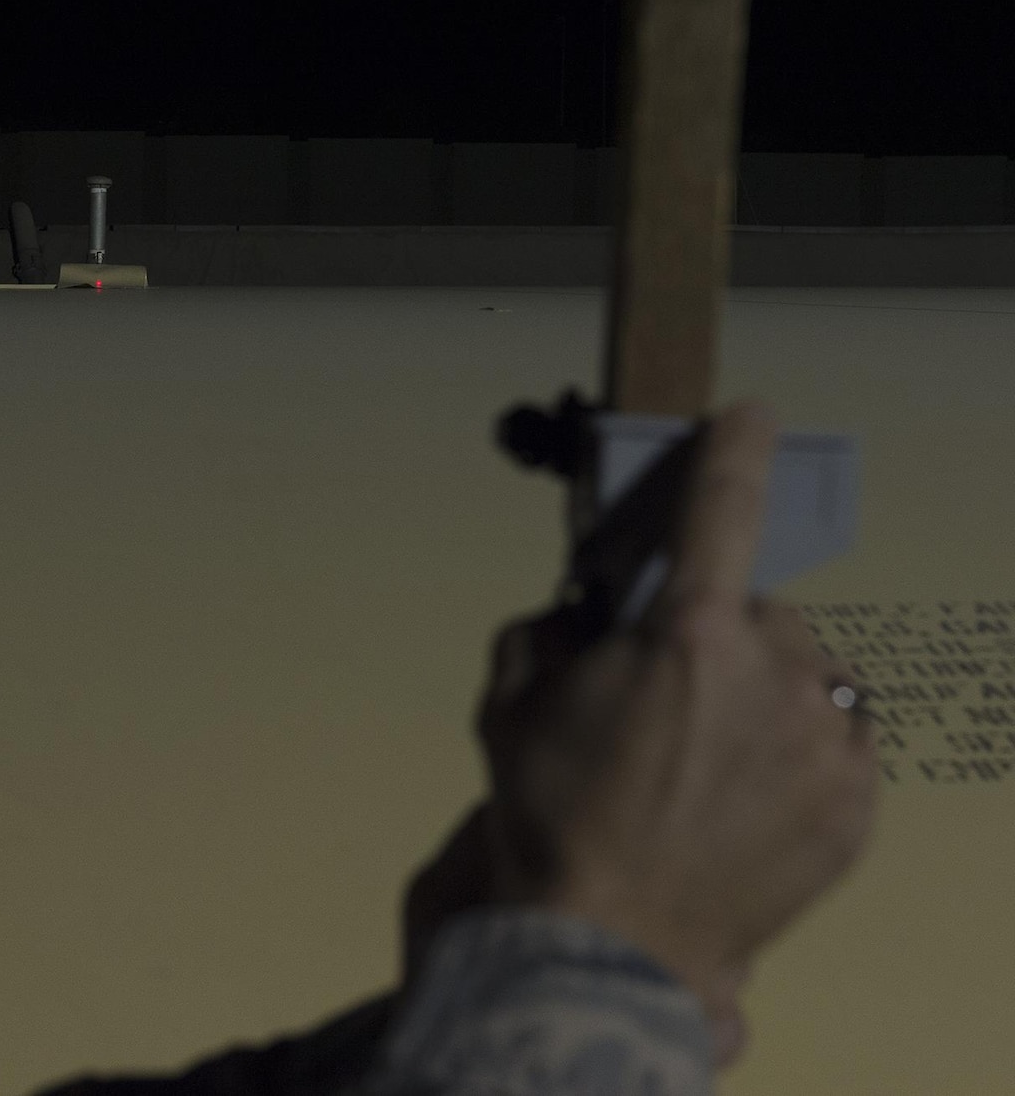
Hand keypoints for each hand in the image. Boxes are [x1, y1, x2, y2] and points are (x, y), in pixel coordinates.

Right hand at [473, 401, 877, 1052]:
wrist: (611, 948)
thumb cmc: (551, 823)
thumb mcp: (506, 708)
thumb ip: (540, 635)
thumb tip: (574, 616)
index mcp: (684, 635)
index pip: (722, 510)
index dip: (735, 450)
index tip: (751, 415)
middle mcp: (772, 674)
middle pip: (760, 609)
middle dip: (720, 633)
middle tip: (670, 695)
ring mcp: (825, 743)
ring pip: (809, 675)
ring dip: (767, 691)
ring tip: (713, 757)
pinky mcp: (857, 806)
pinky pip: (840, 742)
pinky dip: (802, 750)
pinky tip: (747, 794)